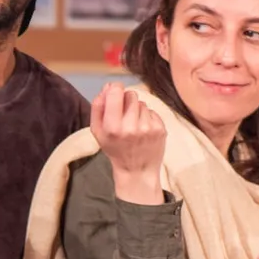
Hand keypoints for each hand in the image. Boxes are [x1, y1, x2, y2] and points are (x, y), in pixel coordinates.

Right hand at [90, 83, 166, 205]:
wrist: (136, 170)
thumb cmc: (115, 149)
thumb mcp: (97, 132)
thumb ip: (98, 108)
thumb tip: (106, 88)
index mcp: (112, 127)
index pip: (116, 92)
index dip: (115, 88)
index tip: (115, 92)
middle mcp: (131, 126)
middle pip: (131, 95)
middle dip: (127, 101)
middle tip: (124, 115)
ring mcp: (147, 127)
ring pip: (142, 103)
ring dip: (137, 110)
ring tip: (134, 125)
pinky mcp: (160, 129)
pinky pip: (152, 112)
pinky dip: (147, 118)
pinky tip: (143, 130)